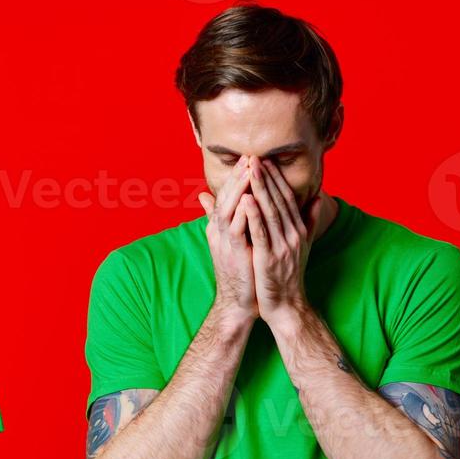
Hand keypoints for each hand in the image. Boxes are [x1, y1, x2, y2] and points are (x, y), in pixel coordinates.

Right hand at [197, 156, 257, 325]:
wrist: (237, 302)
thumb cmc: (240, 272)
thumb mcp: (233, 242)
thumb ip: (225, 219)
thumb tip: (209, 198)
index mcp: (220, 227)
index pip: (228, 195)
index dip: (237, 177)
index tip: (249, 158)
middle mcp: (219, 231)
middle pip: (226, 197)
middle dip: (237, 176)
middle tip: (248, 156)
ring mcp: (224, 242)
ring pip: (229, 209)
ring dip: (238, 189)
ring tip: (249, 169)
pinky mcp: (233, 253)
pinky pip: (236, 229)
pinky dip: (242, 213)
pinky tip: (250, 199)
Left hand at [246, 157, 312, 327]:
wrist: (287, 306)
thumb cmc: (289, 276)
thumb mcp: (302, 246)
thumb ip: (309, 221)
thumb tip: (318, 197)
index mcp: (298, 230)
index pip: (287, 198)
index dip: (276, 178)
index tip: (265, 159)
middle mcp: (293, 235)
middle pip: (279, 200)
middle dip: (266, 177)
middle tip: (254, 156)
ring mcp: (282, 246)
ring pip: (270, 212)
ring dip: (260, 189)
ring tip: (250, 169)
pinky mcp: (269, 258)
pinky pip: (261, 233)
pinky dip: (254, 215)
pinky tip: (246, 199)